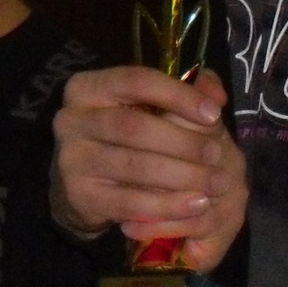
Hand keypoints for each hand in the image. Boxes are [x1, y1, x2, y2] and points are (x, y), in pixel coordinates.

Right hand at [52, 66, 247, 274]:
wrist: (82, 184)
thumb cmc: (124, 137)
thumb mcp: (148, 108)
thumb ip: (186, 92)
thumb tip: (216, 95)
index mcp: (87, 87)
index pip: (135, 81)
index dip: (178, 95)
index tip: (214, 113)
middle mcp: (71, 120)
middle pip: (135, 127)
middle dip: (183, 142)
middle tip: (217, 154)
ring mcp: (71, 159)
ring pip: (135, 166)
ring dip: (183, 176)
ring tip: (216, 182)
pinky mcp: (79, 196)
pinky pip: (130, 203)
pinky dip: (167, 206)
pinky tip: (195, 205)